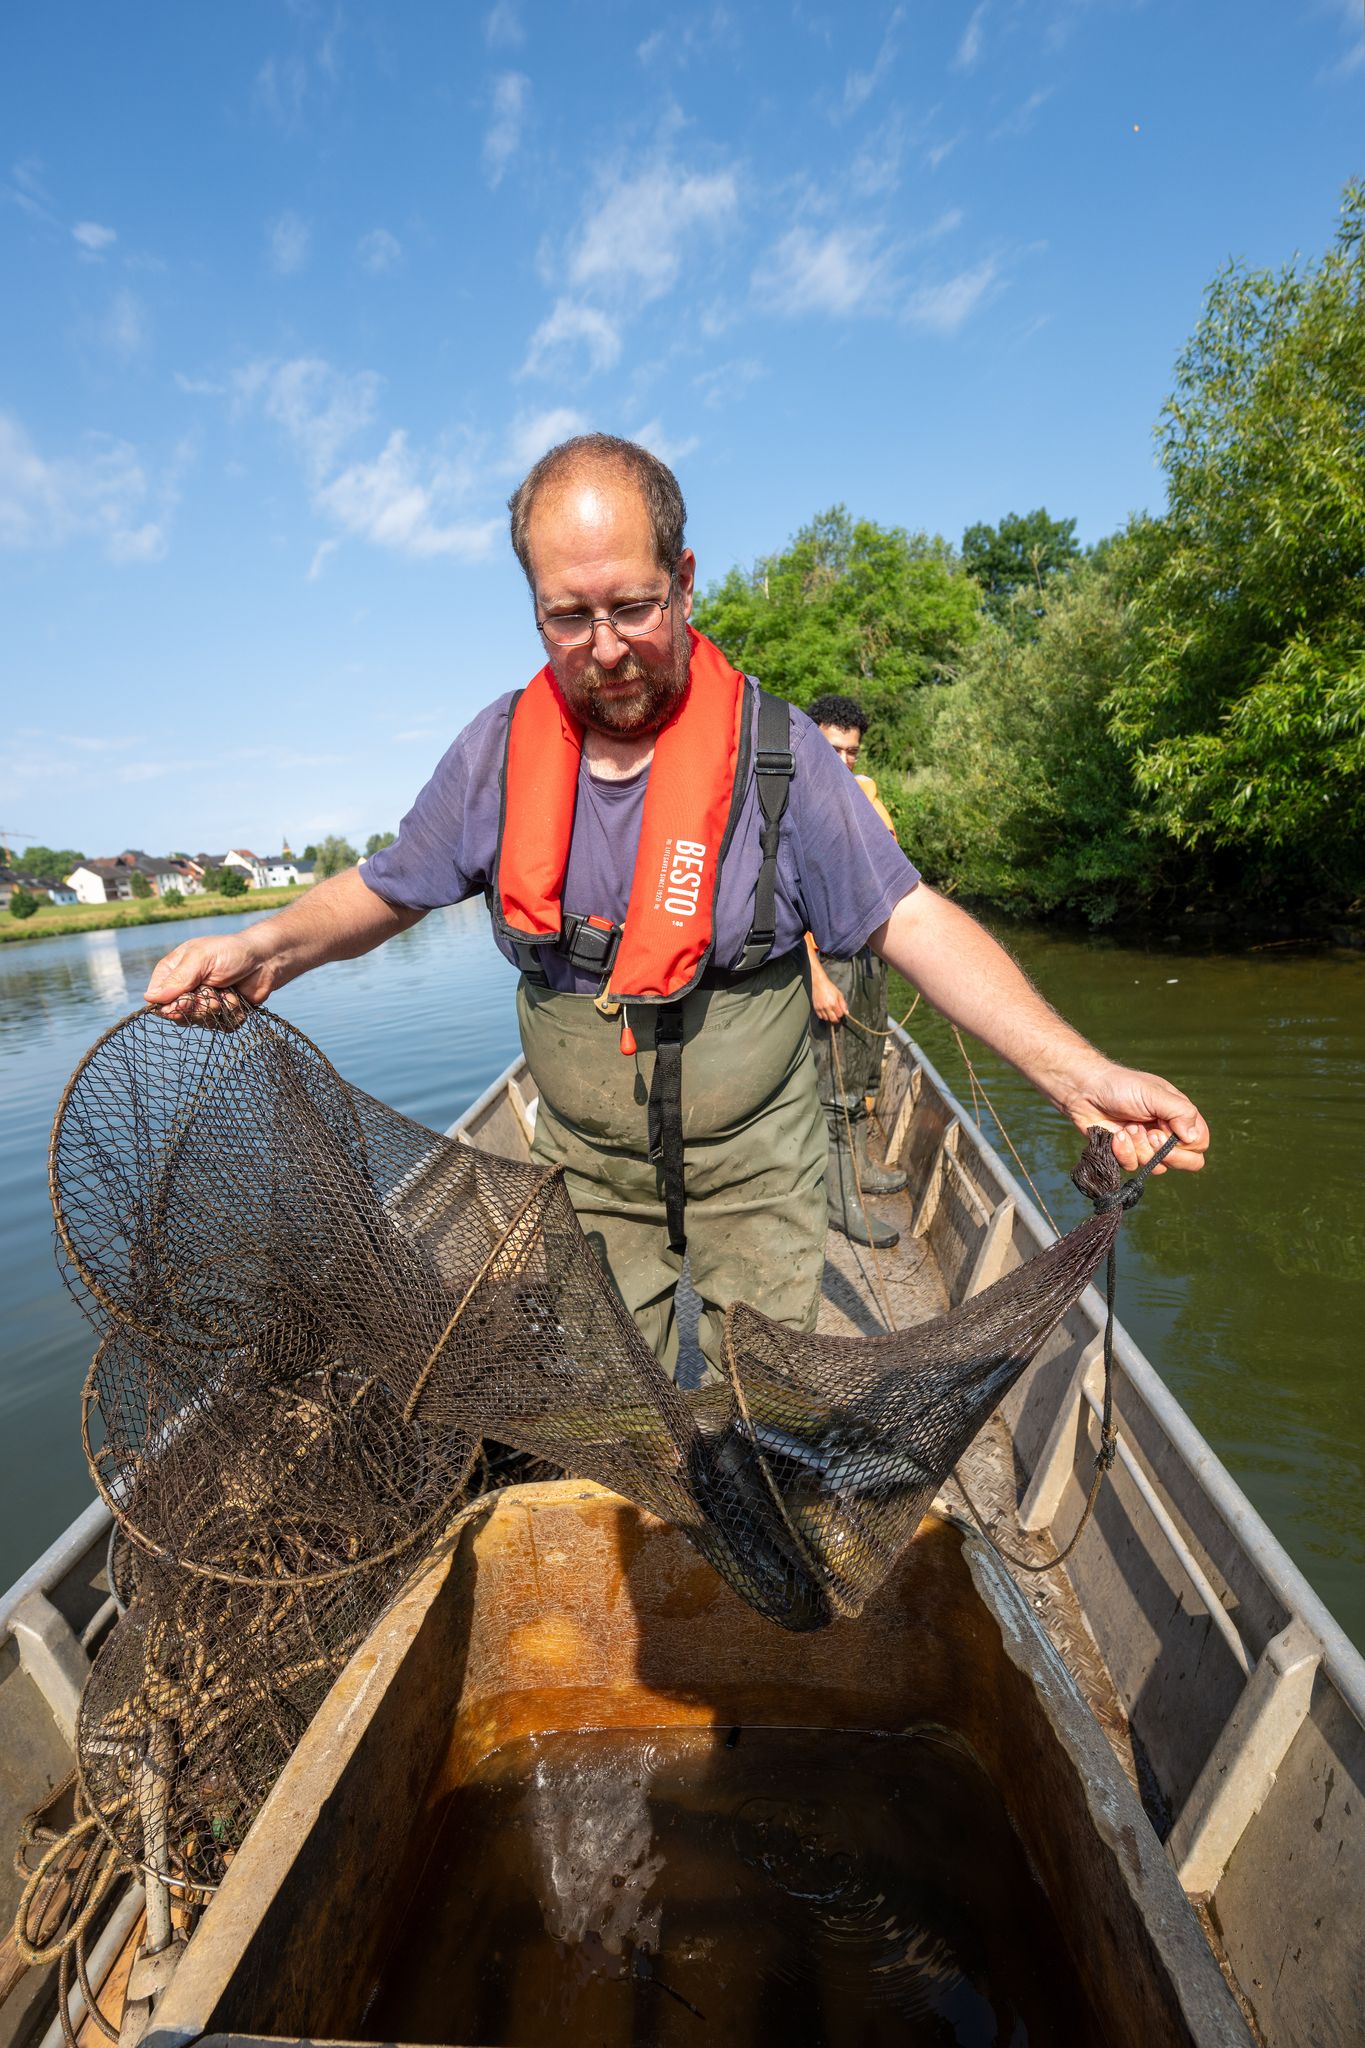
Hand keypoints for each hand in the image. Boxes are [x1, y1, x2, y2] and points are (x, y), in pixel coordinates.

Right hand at [144, 933, 273, 1023]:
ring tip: (229, 993)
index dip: (171, 1006)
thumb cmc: (232, 952)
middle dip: (199, 1008)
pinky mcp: (223, 1015)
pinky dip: (233, 1015)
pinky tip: (238, 999)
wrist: (267, 959)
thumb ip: (178, 978)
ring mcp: (205, 1004)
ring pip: (201, 1023)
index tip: (187, 1001)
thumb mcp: (201, 958)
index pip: (158, 1001)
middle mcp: (186, 991)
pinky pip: (222, 1027)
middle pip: (179, 1016)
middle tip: (214, 995)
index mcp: (173, 974)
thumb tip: (150, 998)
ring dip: (218, 1010)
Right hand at [810, 961, 848, 1024]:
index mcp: (834, 1003)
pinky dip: (823, 1016)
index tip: (841, 1012)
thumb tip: (846, 1012)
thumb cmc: (829, 987)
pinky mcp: (816, 1008)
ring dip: (830, 1017)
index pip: (840, 1015)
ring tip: (831, 1013)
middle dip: (836, 1019)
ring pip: (826, 1019)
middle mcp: (827, 1007)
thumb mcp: (839, 994)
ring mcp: (820, 1008)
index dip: (841, 1014)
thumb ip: (843, 1004)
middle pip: (833, 1019)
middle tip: (837, 1016)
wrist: (819, 983)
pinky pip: (820, 1016)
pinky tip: (825, 1012)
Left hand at [1063, 1059, 1209, 1174]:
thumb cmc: (1121, 1086)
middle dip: (1166, 1153)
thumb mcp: (1154, 1094)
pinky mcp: (1127, 1154)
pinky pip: (1134, 1166)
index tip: (1168, 1132)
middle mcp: (1166, 1133)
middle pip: (1186, 1162)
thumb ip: (1179, 1113)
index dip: (1187, 1145)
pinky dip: (1123, 1152)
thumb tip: (1193, 1138)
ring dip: (1140, 1147)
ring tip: (1127, 1126)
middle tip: (1150, 1135)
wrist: (1085, 1091)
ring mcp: (1147, 1146)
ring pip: (1157, 1166)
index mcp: (1179, 1116)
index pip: (1199, 1143)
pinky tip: (1115, 1135)